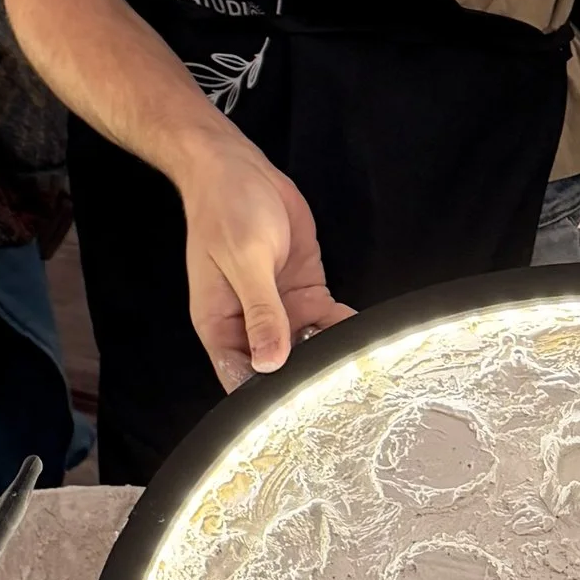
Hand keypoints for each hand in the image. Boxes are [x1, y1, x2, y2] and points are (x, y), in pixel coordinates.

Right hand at [175, 131, 353, 391]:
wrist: (236, 166)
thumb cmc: (225, 208)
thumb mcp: (244, 260)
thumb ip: (261, 312)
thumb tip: (269, 363)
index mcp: (220, 323)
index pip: (239, 376)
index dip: (264, 398)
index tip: (295, 412)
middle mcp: (248, 322)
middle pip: (277, 368)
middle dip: (305, 379)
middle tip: (337, 391)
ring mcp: (277, 307)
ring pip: (307, 346)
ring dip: (329, 354)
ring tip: (356, 365)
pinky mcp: (302, 290)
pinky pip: (326, 320)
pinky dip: (342, 327)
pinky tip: (359, 332)